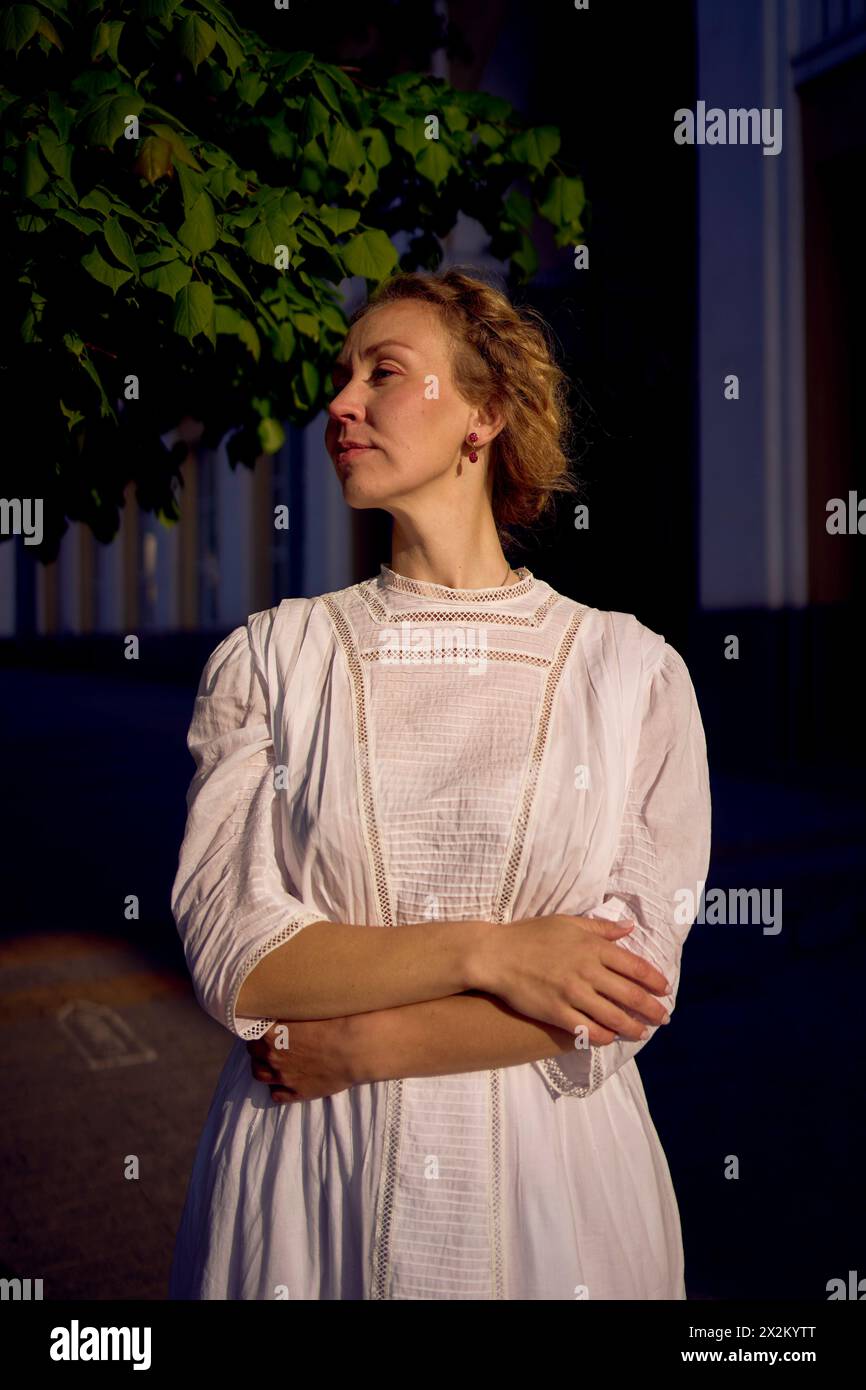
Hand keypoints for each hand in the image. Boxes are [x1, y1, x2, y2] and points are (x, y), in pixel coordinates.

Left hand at [246, 1013, 367, 1103]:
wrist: (356, 1048)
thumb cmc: (337, 1022)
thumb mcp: (308, 1007)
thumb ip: (289, 1008)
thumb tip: (282, 1000)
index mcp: (273, 1033)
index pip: (250, 1029)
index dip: (256, 1025)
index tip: (263, 1022)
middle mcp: (273, 1056)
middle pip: (252, 1051)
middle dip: (258, 1045)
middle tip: (269, 1039)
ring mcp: (284, 1077)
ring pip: (259, 1074)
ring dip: (262, 1066)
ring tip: (271, 1060)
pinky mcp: (297, 1093)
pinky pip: (276, 1095)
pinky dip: (277, 1088)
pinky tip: (284, 1080)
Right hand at [475, 914, 670, 1044]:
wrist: (495, 954)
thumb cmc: (530, 935)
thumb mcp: (568, 922)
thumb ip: (601, 928)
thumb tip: (629, 927)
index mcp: (593, 947)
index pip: (636, 967)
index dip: (655, 981)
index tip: (665, 990)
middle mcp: (587, 970)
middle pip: (631, 995)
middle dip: (652, 1009)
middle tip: (663, 1018)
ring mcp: (572, 993)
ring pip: (614, 1017)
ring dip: (633, 1028)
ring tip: (642, 1033)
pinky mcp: (556, 1012)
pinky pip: (588, 1030)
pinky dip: (605, 1036)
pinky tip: (611, 1038)